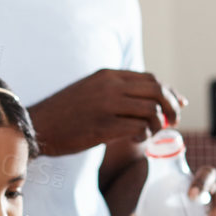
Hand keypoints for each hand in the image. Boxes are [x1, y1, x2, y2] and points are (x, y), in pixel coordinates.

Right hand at [29, 69, 186, 156]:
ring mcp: (107, 106)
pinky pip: (139, 129)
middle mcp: (110, 86)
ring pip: (151, 110)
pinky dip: (145, 136)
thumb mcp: (90, 90)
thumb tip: (144, 99)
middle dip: (171, 107)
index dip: (169, 92)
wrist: (37, 125)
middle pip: (156, 91)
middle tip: (174, 122)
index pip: (151, 78)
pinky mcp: (103, 126)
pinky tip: (139, 140)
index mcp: (108, 75)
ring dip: (159, 124)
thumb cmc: (64, 113)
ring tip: (154, 133)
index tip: (178, 104)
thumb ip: (114, 90)